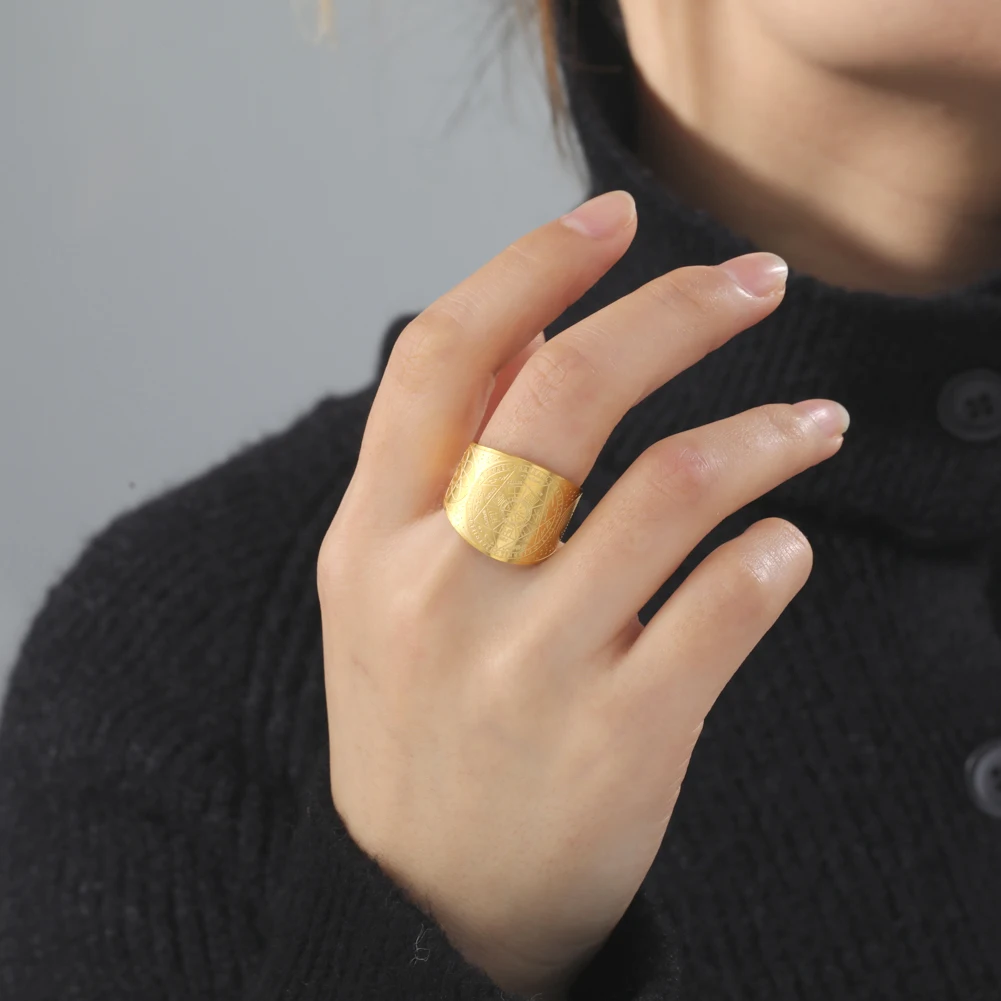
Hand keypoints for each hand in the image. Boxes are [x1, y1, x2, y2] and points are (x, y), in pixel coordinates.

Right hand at [316, 190, 847, 998]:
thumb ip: (445, 458)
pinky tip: (785, 547)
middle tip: (756, 281)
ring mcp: (530, 665)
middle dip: (676, 310)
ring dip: (770, 434)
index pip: (443, 356)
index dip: (530, 265)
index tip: (609, 216)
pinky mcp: (621, 736)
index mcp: (371, 538)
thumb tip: (542, 328)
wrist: (430, 902)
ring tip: (815, 423)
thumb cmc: (414, 721)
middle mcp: (440, 587)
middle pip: (567, 391)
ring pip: (676, 487)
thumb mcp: (383, 587)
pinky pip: (727, 606)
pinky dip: (775, 556)